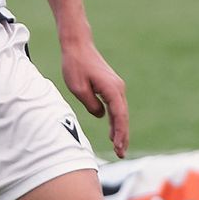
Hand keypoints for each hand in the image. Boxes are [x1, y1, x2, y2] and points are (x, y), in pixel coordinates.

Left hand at [60, 41, 127, 157]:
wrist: (78, 45)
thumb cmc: (76, 65)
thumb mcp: (78, 88)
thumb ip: (91, 104)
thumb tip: (100, 116)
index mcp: (112, 89)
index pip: (119, 116)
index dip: (119, 133)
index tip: (117, 147)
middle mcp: (118, 89)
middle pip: (123, 117)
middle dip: (122, 136)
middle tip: (120, 154)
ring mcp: (116, 87)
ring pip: (121, 113)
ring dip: (120, 131)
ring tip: (118, 148)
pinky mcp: (111, 87)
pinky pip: (116, 108)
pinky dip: (116, 121)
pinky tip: (112, 133)